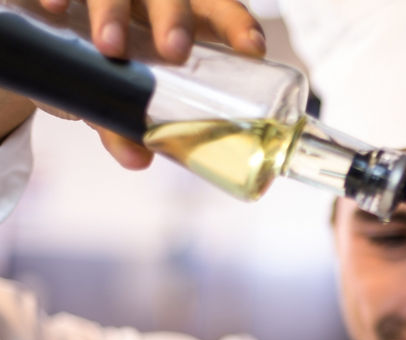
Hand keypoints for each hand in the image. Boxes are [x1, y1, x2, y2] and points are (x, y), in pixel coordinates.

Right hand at [0, 0, 265, 165]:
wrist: (59, 32)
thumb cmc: (116, 65)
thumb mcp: (124, 96)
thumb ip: (128, 126)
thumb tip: (136, 159)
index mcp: (186, 17)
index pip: (222, 12)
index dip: (238, 26)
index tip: (252, 49)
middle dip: (176, 21)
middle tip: (174, 52)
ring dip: (115, 13)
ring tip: (110, 47)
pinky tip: (54, 7)